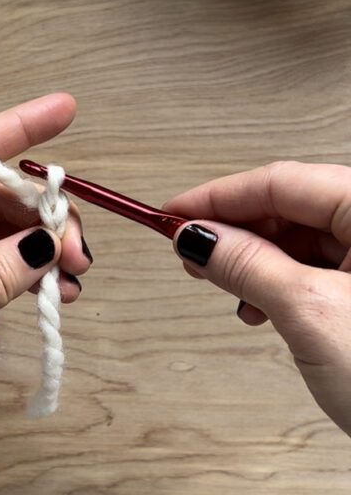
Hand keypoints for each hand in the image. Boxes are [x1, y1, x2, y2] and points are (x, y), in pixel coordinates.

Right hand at [165, 160, 350, 438]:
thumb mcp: (311, 314)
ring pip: (306, 238)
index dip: (220, 197)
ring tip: (226, 288)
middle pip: (295, 206)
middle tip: (191, 251)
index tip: (174, 213)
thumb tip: (199, 237)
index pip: (283, 181)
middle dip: (237, 230)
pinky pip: (321, 268)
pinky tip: (261, 307)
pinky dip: (283, 284)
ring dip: (257, 261)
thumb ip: (249, 265)